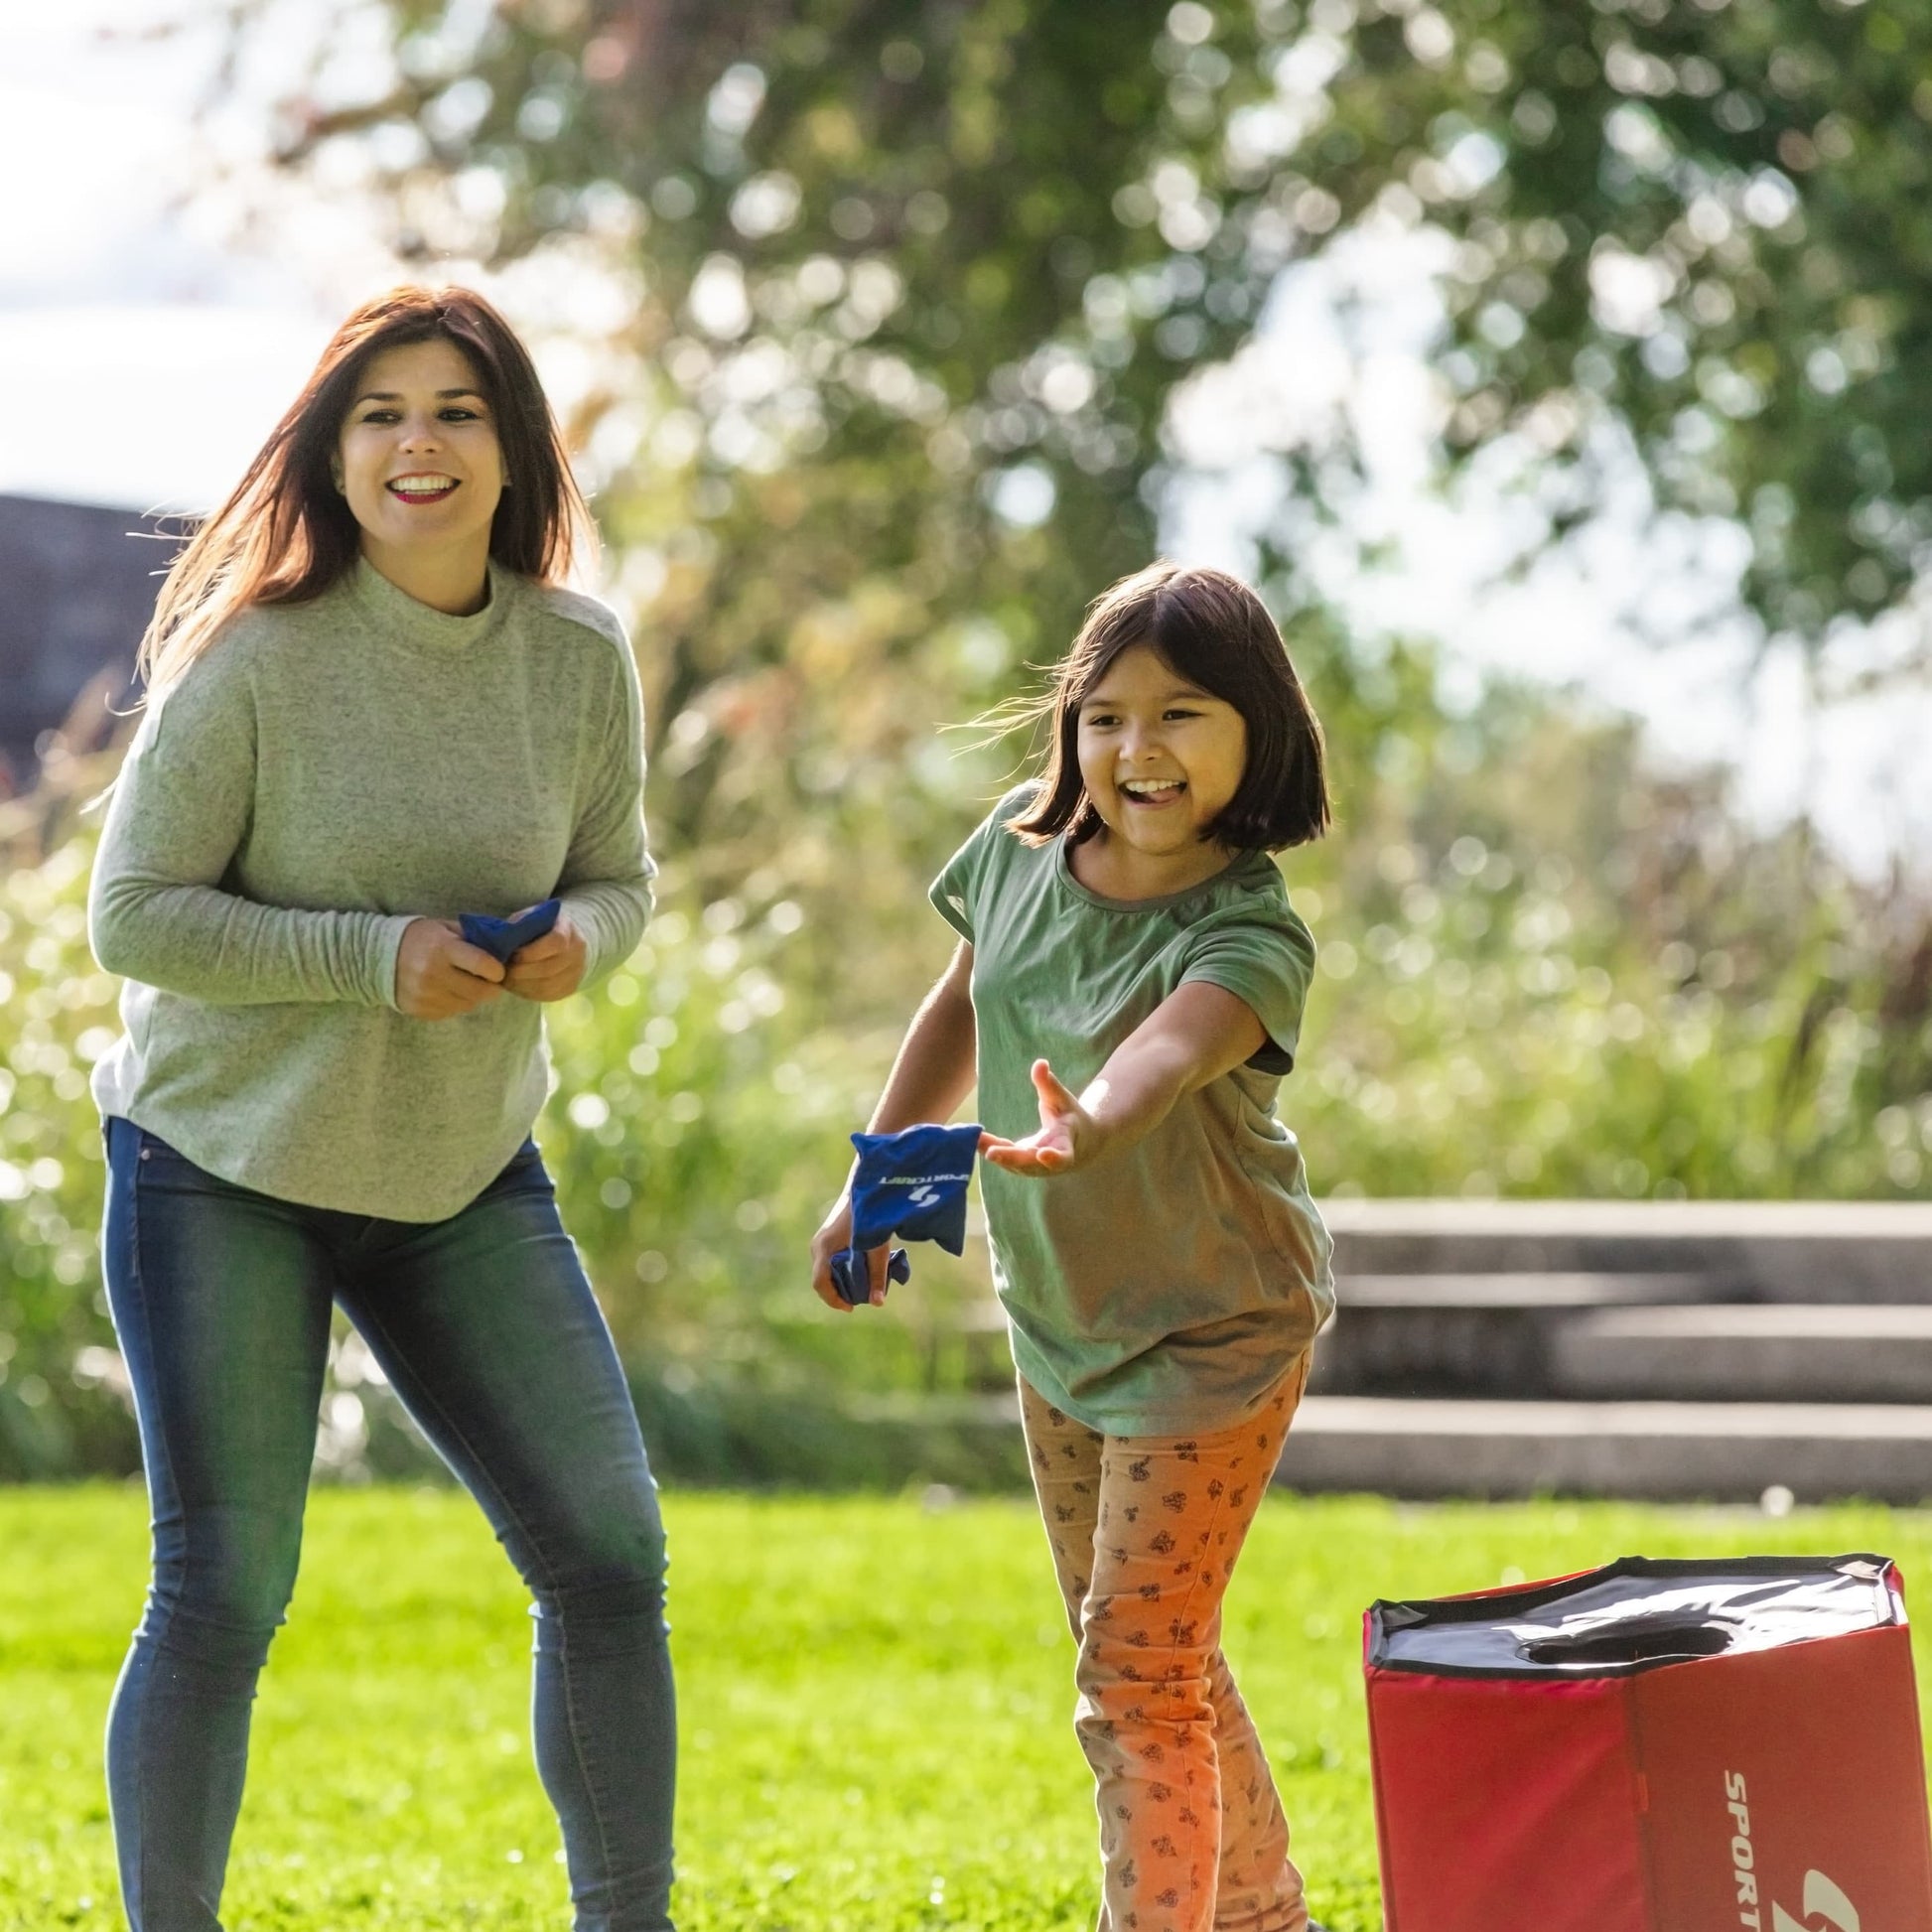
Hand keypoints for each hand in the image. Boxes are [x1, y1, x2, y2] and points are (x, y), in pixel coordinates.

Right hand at [395, 918, 505, 1018]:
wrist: (377, 956)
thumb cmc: (420, 938)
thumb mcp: (445, 927)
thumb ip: (473, 937)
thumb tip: (504, 947)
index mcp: (442, 949)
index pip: (482, 964)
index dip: (497, 970)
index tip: (499, 970)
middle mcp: (434, 974)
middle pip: (480, 991)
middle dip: (491, 987)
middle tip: (490, 981)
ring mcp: (426, 995)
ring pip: (468, 1005)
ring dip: (474, 996)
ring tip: (466, 983)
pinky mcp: (420, 1010)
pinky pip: (452, 1012)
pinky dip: (456, 1003)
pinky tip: (449, 990)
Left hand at [505, 910, 587, 1001]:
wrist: (568, 944)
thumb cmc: (543, 928)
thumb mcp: (533, 918)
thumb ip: (520, 925)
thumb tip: (503, 938)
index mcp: (568, 930)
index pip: (555, 943)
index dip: (532, 951)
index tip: (513, 954)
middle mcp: (576, 953)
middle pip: (549, 968)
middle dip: (521, 971)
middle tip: (503, 970)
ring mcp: (575, 973)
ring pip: (546, 985)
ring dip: (521, 984)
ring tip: (506, 979)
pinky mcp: (569, 988)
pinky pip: (546, 995)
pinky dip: (527, 992)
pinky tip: (515, 986)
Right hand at [808, 1193, 893, 1311]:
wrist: (865, 1185)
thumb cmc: (869, 1213)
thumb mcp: (876, 1246)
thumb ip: (877, 1274)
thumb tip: (878, 1303)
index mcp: (824, 1247)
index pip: (820, 1283)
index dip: (834, 1300)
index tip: (851, 1309)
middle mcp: (818, 1246)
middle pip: (822, 1280)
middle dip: (840, 1293)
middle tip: (861, 1299)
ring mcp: (821, 1242)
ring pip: (826, 1272)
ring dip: (843, 1282)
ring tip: (863, 1286)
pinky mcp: (828, 1239)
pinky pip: (830, 1263)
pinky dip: (843, 1272)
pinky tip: (861, 1272)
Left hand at [979, 1058, 1100, 1176]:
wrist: (1073, 1142)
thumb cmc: (1069, 1117)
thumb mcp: (1063, 1099)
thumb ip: (1050, 1084)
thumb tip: (1040, 1063)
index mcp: (1065, 1146)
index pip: (1062, 1157)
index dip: (1054, 1159)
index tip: (1043, 1154)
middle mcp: (1048, 1163)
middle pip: (1029, 1164)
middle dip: (1010, 1158)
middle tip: (992, 1153)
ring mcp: (1032, 1166)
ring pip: (1012, 1163)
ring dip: (994, 1153)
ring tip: (976, 1140)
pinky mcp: (1018, 1164)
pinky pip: (1003, 1157)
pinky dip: (989, 1149)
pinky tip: (974, 1139)